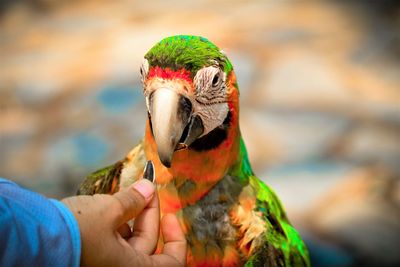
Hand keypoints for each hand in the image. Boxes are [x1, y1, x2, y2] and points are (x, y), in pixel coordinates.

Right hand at [62, 179, 186, 266]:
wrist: (35, 238)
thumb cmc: (74, 231)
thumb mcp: (109, 211)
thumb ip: (134, 201)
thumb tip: (149, 188)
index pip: (170, 262)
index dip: (177, 239)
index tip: (171, 216)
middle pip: (148, 243)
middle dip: (149, 214)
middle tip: (146, 189)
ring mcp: (106, 263)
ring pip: (130, 241)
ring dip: (132, 216)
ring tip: (128, 194)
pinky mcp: (93, 256)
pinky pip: (113, 241)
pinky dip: (117, 223)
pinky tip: (111, 205)